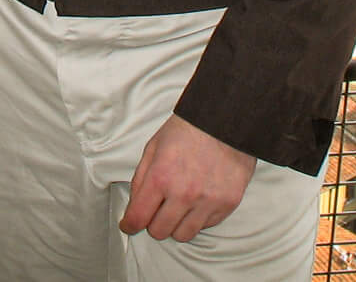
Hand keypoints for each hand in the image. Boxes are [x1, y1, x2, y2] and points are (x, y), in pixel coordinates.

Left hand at [119, 114, 255, 243]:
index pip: (138, 217)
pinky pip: (205, 225)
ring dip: (176, 224)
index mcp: (161, 177)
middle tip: (157, 211)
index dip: (129, 224)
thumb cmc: (187, 130)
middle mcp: (184, 194)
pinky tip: (198, 200)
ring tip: (178, 207)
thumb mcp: (153, 147)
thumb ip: (141, 179)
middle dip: (153, 222)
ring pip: (183, 234)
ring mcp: (207, 201)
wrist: (225, 120)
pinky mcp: (227, 204)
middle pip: (160, 231)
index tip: (129, 225)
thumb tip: (135, 206)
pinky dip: (198, 217)